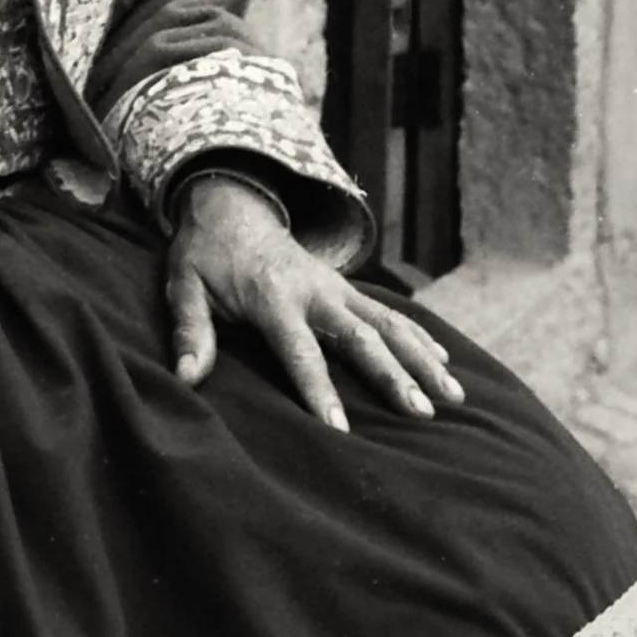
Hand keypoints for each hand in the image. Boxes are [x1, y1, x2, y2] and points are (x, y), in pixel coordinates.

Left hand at [165, 175, 464, 431]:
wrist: (234, 207)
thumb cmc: (205, 256)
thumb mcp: (183, 285)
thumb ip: (189, 329)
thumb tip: (187, 376)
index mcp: (274, 297)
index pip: (300, 350)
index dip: (319, 390)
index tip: (340, 428)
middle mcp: (316, 291)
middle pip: (361, 337)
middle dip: (393, 375)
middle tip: (421, 412)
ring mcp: (339, 288)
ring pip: (390, 324)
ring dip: (422, 359)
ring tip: (453, 396)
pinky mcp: (349, 289)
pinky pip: (393, 314)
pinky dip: (420, 337)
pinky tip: (445, 363)